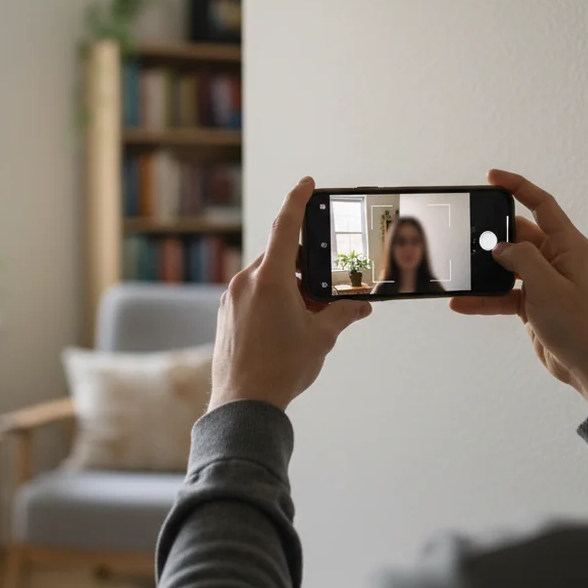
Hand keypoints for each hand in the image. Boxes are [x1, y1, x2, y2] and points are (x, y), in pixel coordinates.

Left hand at [209, 177, 371, 411]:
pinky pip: (253, 295)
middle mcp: (246, 282)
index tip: (306, 184)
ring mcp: (232, 298)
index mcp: (271, 279)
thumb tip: (361, 306)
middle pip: (281, 257)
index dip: (298, 201)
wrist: (243, 403)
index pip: (286, 226)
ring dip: (290, 287)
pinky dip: (273, 300)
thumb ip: (343, 314)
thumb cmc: (280, 369)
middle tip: (326, 287)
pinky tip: (286, 326)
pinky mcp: (226, 314)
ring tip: (308, 315)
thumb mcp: (321, 337)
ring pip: (267, 278)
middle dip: (305, 267)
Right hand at [450, 170, 587, 408]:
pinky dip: (483, 298)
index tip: (492, 178)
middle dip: (493, 236)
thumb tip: (499, 246)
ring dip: (485, 271)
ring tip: (460, 270)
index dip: (517, 187)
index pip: (541, 205)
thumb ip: (521, 258)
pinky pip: (502, 293)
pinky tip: (461, 303)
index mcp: (568, 246)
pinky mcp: (533, 303)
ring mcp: (544, 281)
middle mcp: (556, 259)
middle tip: (467, 233)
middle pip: (518, 235)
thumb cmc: (580, 325)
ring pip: (507, 266)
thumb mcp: (547, 286)